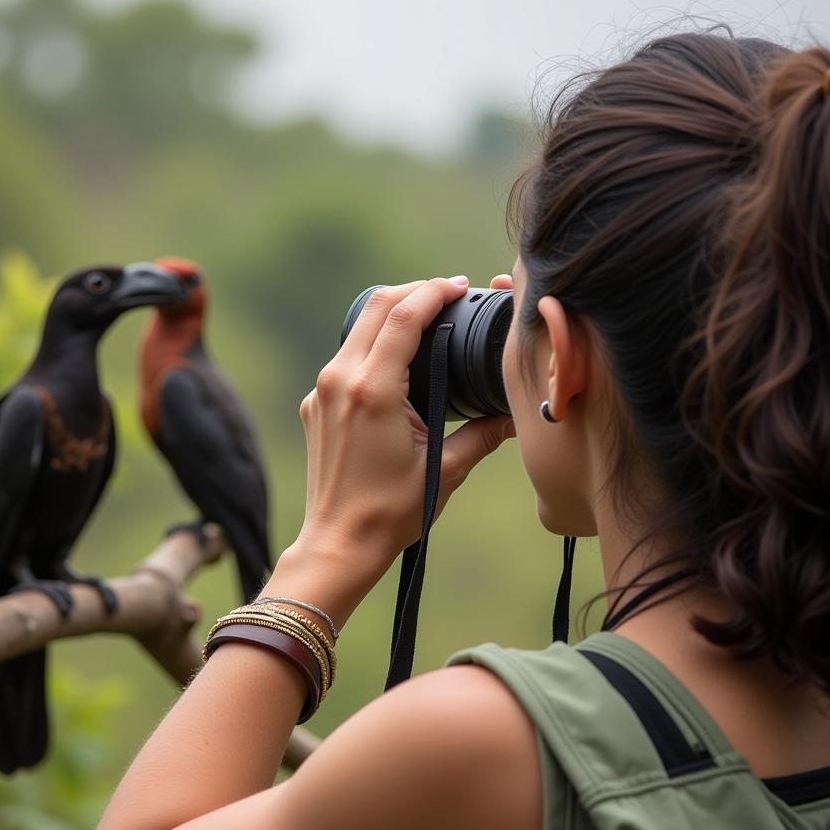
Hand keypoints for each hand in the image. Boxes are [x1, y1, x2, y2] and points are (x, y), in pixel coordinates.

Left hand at [290, 276, 515, 598]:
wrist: (339, 542)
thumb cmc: (391, 512)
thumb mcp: (446, 470)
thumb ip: (483, 434)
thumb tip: (514, 416)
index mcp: (373, 391)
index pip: (402, 317)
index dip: (432, 293)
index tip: (457, 287)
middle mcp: (340, 381)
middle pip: (376, 308)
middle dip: (412, 292)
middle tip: (445, 294)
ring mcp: (321, 392)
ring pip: (356, 331)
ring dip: (390, 316)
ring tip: (425, 321)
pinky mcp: (314, 405)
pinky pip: (344, 360)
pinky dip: (371, 348)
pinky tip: (396, 364)